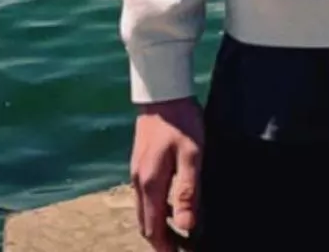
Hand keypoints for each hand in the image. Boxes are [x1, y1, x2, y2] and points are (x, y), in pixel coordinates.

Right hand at [130, 96, 204, 250]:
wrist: (162, 93)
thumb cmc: (182, 123)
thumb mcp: (192, 156)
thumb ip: (188, 192)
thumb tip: (187, 226)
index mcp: (151, 183)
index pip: (154, 228)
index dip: (165, 248)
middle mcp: (138, 182)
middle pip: (145, 223)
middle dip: (160, 241)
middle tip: (180, 249)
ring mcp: (135, 172)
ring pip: (142, 211)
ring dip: (157, 227)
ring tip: (178, 234)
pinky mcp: (138, 164)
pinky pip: (143, 197)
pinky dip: (154, 211)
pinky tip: (171, 208)